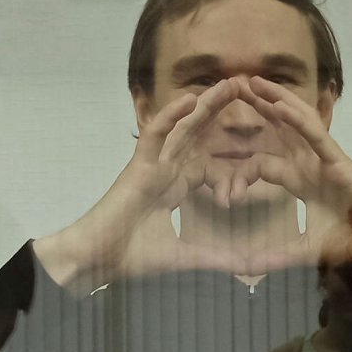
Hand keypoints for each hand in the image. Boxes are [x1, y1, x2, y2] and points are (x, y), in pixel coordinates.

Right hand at [35, 78, 279, 290]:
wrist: (98, 260)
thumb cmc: (133, 257)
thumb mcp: (188, 256)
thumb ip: (221, 258)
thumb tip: (253, 267)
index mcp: (175, 188)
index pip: (209, 168)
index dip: (229, 176)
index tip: (241, 193)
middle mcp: (165, 171)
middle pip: (197, 135)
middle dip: (219, 112)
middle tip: (245, 89)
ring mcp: (151, 165)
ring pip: (182, 128)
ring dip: (205, 105)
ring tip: (228, 84)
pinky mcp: (137, 165)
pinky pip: (154, 135)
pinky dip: (170, 117)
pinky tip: (190, 100)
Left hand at [230, 76, 351, 278]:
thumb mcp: (304, 251)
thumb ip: (274, 256)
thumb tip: (243, 268)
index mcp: (301, 181)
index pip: (261, 166)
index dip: (239, 176)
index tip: (222, 195)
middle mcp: (310, 164)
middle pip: (277, 130)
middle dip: (256, 108)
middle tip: (229, 87)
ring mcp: (325, 159)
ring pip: (296, 122)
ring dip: (274, 100)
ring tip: (251, 82)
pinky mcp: (339, 160)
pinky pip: (316, 135)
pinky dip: (298, 119)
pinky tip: (280, 105)